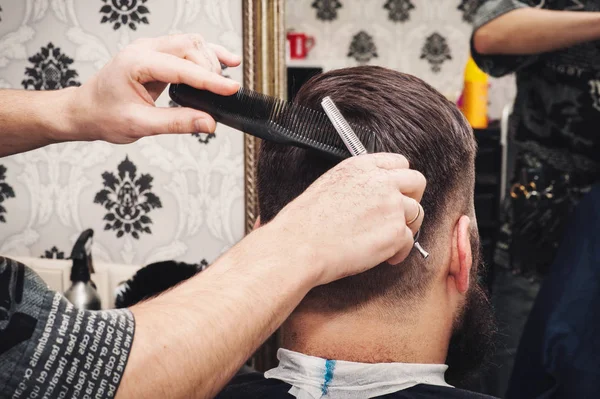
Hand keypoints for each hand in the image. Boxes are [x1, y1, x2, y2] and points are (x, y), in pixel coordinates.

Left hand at [66, 34, 240, 143]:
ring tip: (224, 82)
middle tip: (222, 95)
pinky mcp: (157, 55)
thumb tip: (208, 123)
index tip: (231, 89)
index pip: (182, 68)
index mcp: (136, 63)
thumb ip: (177, 123)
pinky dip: (206, 55)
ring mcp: (150, 48)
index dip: (210, 80)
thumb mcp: (140, 125)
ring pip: (191, 43)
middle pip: (190, 46)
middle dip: (211, 69)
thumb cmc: (104, 115)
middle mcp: (144, 49)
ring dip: (211, 59)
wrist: (85, 110)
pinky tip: (225, 61)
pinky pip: (186, 48)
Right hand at [266, 153, 425, 285]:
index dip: (400, 180)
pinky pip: (409, 242)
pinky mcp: (395, 232)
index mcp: (361, 166)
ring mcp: (391, 206)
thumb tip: (370, 196)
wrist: (299, 245)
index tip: (397, 193)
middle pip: (417, 182)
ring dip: (406, 228)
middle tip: (400, 216)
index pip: (398, 162)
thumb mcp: (329, 184)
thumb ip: (357, 183)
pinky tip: (385, 258)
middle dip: (413, 199)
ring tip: (389, 241)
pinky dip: (399, 252)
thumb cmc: (305, 222)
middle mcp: (380, 181)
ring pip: (417, 213)